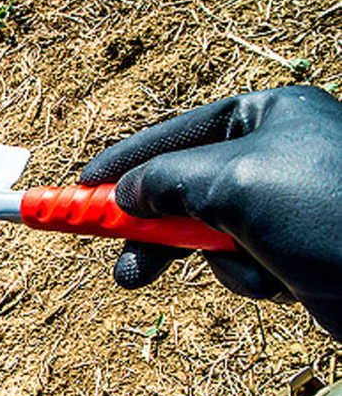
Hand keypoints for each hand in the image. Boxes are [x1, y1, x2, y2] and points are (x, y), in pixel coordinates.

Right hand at [79, 86, 341, 338]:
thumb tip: (127, 195)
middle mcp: (273, 155)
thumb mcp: (236, 182)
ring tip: (251, 268)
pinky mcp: (292, 249)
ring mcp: (282, 204)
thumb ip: (168, 181)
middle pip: (182, 188)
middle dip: (154, 229)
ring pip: (206, 235)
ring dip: (216, 259)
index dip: (124, 163)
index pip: (175, 134)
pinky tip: (282, 279)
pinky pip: (237, 264)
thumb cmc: (332, 212)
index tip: (79, 188)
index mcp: (266, 116)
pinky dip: (248, 276)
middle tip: (120, 267)